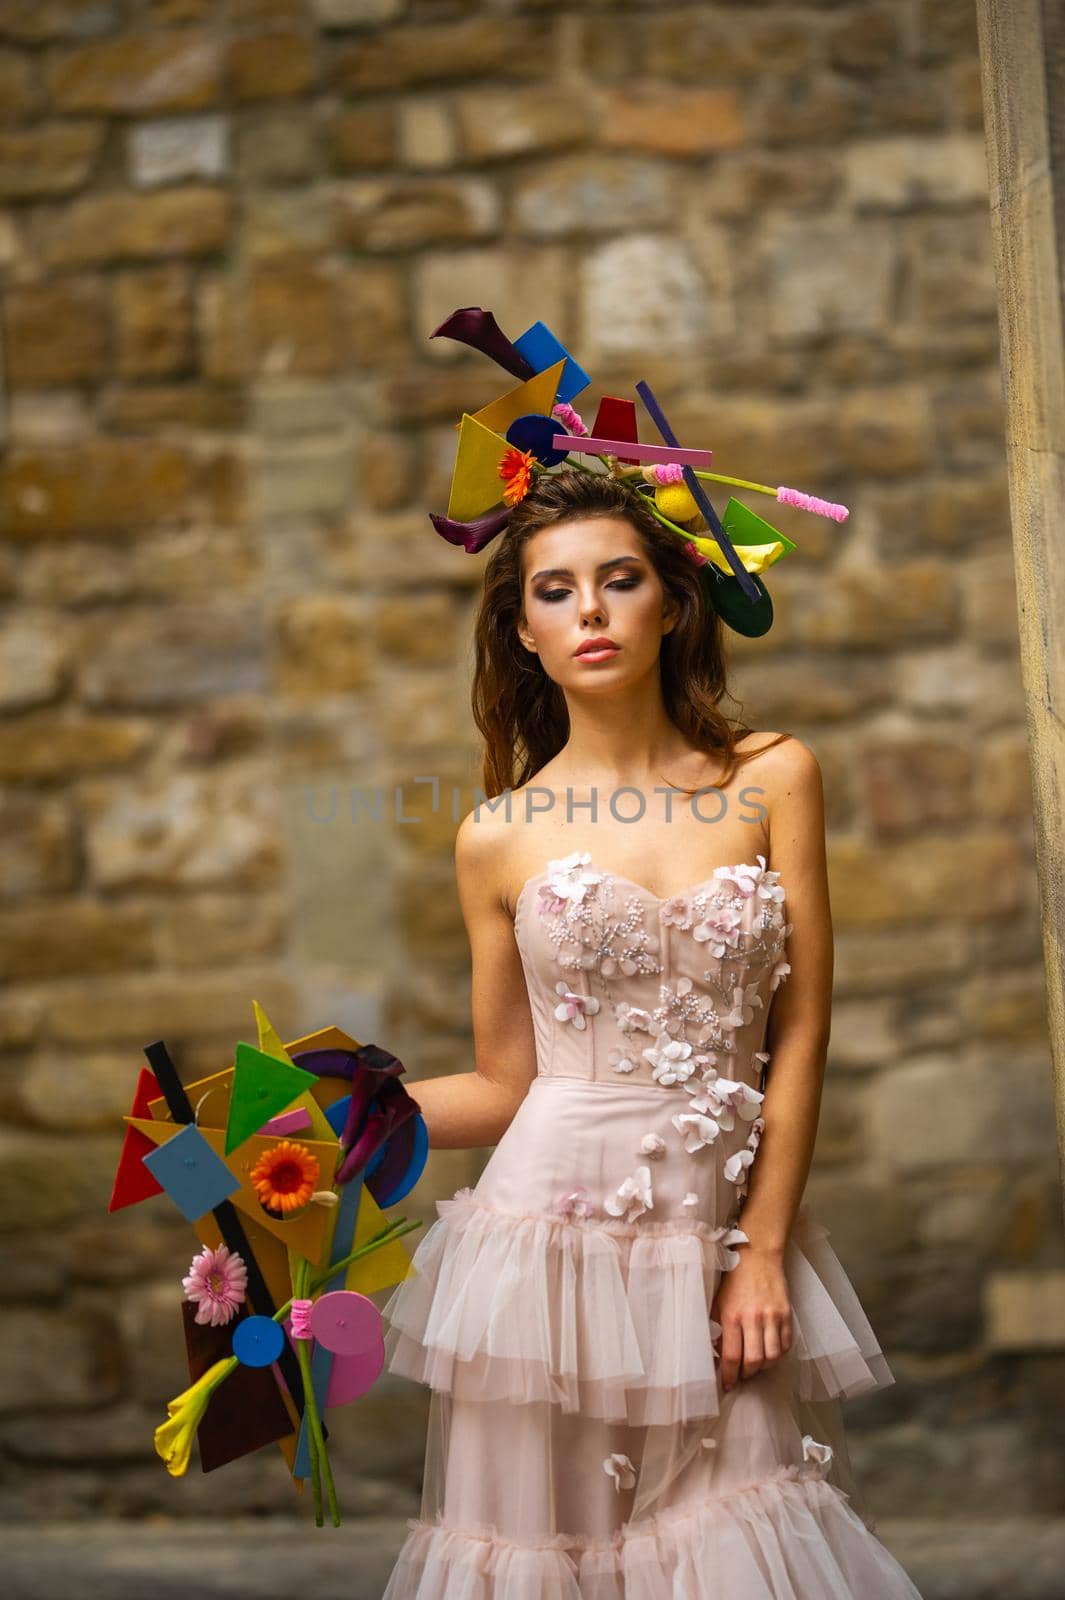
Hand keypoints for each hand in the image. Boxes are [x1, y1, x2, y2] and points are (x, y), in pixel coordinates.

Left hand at [710, 1246, 791, 1391]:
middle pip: (754, 1361)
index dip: (728, 1376)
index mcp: (732, 1315)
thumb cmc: (734, 1279)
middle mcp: (753, 1318)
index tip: (727, 1384)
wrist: (758, 1255)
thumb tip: (716, 1354)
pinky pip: (786, 1345)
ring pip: (772, 1357)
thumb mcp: (718, 1302)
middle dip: (747, 1374)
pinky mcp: (786, 1314)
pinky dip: (778, 1354)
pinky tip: (770, 1351)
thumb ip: (717, 1328)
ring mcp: (772, 1316)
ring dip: (763, 1367)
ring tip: (756, 1365)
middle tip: (742, 1375)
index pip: (731, 1356)